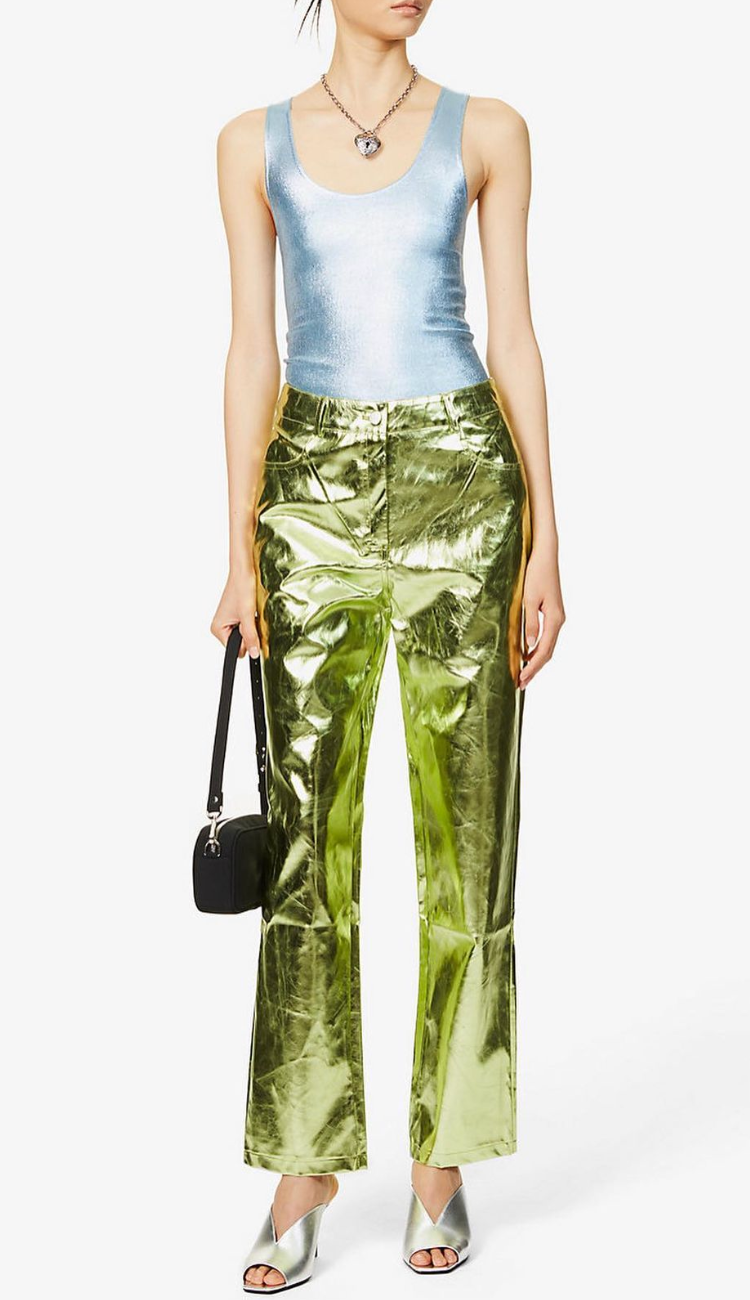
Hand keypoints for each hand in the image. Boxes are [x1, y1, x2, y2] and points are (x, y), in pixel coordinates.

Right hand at [210, 568, 260, 657]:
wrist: (244, 570)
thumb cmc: (241, 587)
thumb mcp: (248, 615)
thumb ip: (250, 637)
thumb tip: (254, 654)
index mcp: (217, 629)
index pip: (236, 650)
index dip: (247, 642)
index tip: (250, 628)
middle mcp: (220, 627)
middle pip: (241, 644)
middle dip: (250, 633)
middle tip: (251, 616)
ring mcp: (228, 621)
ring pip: (246, 635)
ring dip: (252, 625)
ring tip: (251, 611)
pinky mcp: (236, 616)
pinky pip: (247, 626)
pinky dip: (252, 620)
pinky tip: (252, 610)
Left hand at [519, 543, 564, 688]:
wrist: (545, 555)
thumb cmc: (536, 574)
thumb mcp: (529, 599)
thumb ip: (530, 622)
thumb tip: (530, 646)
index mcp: (555, 619)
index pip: (543, 651)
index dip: (533, 667)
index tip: (522, 680)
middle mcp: (559, 620)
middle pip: (548, 652)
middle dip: (534, 669)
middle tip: (520, 684)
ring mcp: (557, 617)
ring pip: (548, 645)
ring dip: (536, 660)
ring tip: (523, 674)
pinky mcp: (552, 613)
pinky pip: (547, 636)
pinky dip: (538, 649)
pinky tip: (528, 654)